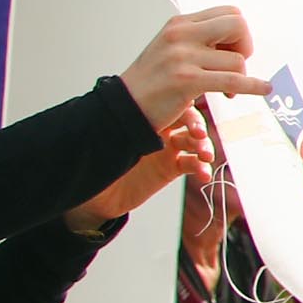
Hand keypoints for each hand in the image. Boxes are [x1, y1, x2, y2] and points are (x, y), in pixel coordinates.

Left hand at [69, 113, 210, 233]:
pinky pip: (192, 165)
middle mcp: (158, 131)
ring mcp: (166, 150)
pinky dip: (201, 169)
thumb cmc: (97, 164)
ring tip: (206, 157)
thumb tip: (135, 113)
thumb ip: (125, 129)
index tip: (191, 113)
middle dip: (198, 128)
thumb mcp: (110, 143)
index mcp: (144, 118)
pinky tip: (203, 175)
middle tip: (200, 136)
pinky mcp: (170, 169)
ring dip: (205, 148)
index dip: (186, 109)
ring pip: (194, 143)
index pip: (172, 106)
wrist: (96, 196)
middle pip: (189, 122)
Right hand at [123, 6, 264, 127]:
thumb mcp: (172, 50)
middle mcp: (181, 34)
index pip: (229, 12)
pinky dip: (253, 86)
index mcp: (180, 24)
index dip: (239, 31)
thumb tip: (239, 41)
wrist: (123, 107)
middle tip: (237, 65)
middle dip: (247, 46)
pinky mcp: (187, 80)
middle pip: (238, 25)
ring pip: (236, 59)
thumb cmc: (153, 82)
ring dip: (240, 77)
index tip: (234, 50)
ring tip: (227, 90)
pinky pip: (233, 80)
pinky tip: (263, 90)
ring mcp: (182, 56)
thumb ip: (200, 40)